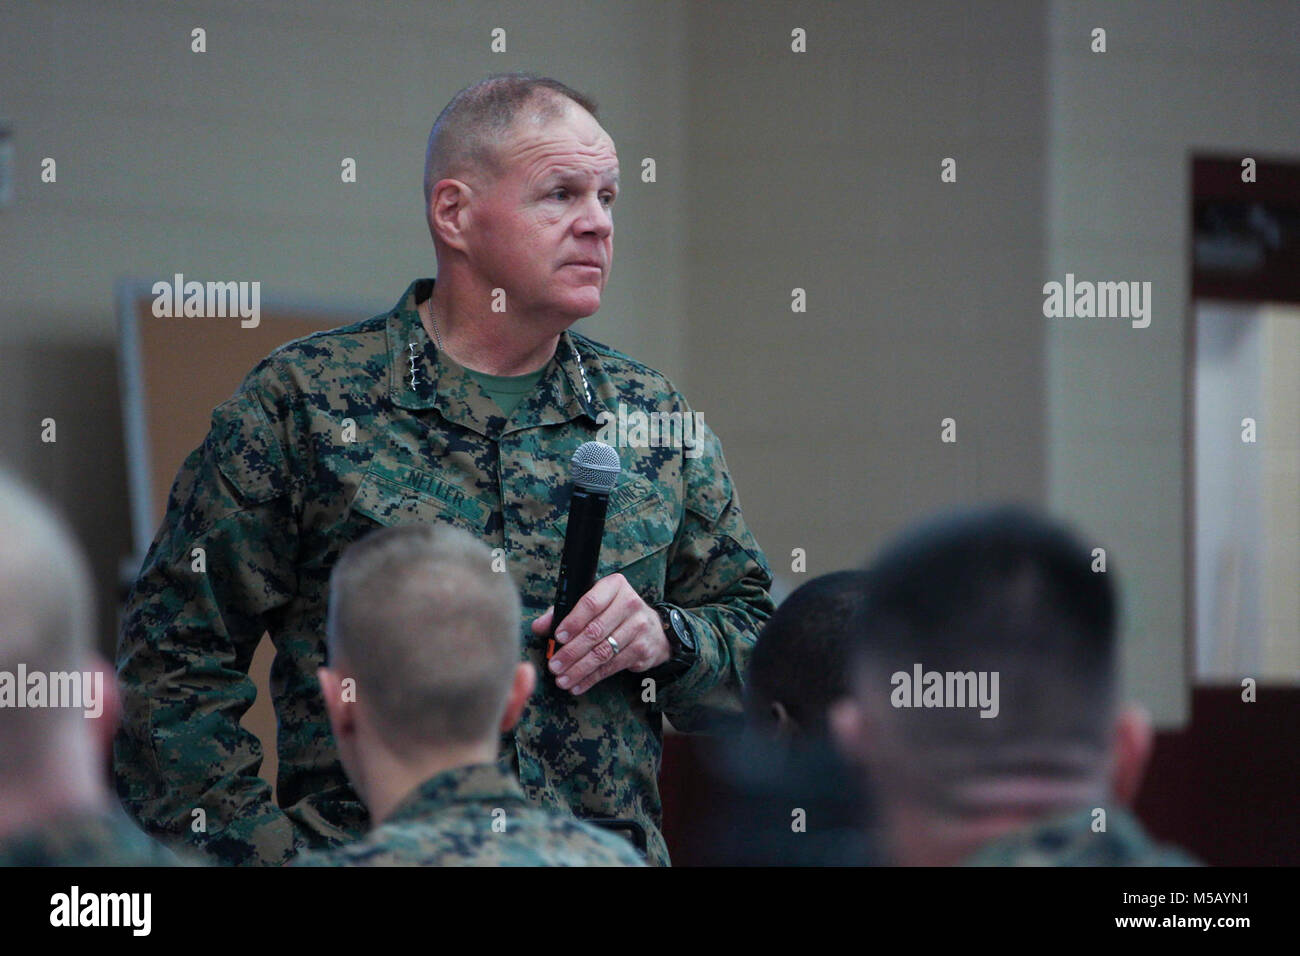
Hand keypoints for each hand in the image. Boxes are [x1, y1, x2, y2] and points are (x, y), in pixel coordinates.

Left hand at [531, 573, 671, 695]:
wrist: (654, 629)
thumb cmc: (614, 613)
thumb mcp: (593, 604)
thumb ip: (564, 612)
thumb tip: (539, 627)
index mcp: (614, 586)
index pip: (591, 603)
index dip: (573, 622)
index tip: (557, 637)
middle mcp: (630, 604)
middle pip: (595, 631)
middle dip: (571, 651)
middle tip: (554, 665)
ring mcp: (638, 627)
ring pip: (603, 652)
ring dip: (579, 669)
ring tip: (562, 679)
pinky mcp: (642, 649)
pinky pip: (612, 666)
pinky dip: (592, 678)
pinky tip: (578, 685)